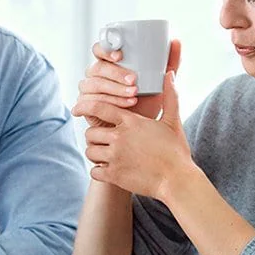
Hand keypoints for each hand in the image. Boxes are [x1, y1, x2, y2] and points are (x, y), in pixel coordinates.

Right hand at [73, 39, 180, 126]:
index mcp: (109, 63)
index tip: (121, 55)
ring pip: (94, 85)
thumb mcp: (161, 82)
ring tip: (133, 96)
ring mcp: (88, 90)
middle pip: (97, 68)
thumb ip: (170, 63)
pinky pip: (90, 102)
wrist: (140, 131)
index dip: (106, 50)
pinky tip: (124, 107)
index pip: (99, 49)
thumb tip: (176, 41)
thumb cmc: (147, 102)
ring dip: (114, 90)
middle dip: (115, 74)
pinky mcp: (85, 106)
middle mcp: (95, 75)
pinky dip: (108, 104)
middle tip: (134, 81)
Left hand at [73, 69, 191, 198]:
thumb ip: (170, 97)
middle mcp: (119, 137)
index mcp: (131, 122)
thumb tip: (169, 74)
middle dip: (95, 137)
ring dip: (95, 154)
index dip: (84, 106)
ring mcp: (115, 156)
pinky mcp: (114, 175)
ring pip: (90, 151)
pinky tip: (108, 170)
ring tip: (106, 155)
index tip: (76, 109)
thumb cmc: (176, 151)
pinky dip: (99, 171)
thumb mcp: (172, 121)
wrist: (178, 180)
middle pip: (90, 132)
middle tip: (104, 141)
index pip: (99, 108)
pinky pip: (94, 171)